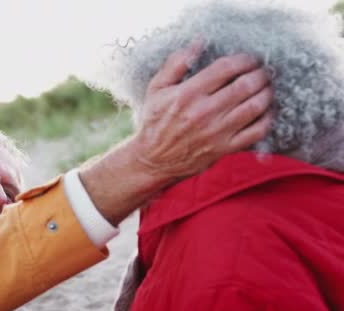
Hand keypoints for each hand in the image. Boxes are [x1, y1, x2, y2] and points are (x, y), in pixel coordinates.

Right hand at [79, 43, 272, 225]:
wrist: (153, 160)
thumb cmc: (154, 122)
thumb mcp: (156, 88)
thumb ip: (175, 64)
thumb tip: (198, 43)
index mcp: (187, 94)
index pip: (225, 68)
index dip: (244, 59)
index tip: (249, 58)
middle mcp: (204, 112)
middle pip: (245, 85)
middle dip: (260, 74)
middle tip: (262, 70)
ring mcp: (217, 132)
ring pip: (255, 106)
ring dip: (266, 93)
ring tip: (266, 87)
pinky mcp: (225, 148)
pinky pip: (256, 131)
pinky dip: (267, 118)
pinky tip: (265, 110)